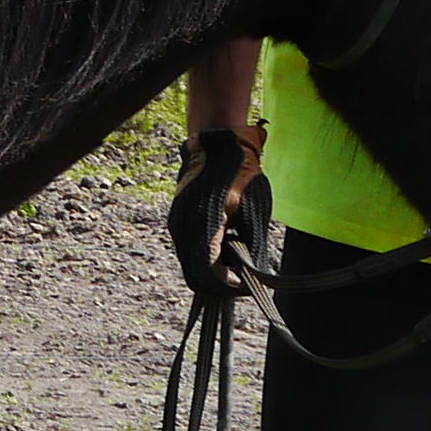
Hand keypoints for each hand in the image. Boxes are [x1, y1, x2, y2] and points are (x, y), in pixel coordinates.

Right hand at [168, 126, 273, 303]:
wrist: (218, 144)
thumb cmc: (241, 174)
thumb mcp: (254, 212)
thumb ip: (251, 247)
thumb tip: (251, 276)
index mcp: (202, 228)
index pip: (209, 277)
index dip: (231, 286)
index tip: (250, 283)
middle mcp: (182, 230)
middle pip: (196, 279)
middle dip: (221, 282)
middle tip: (244, 275)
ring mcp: (176, 225)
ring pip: (191, 266)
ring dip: (214, 269)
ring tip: (237, 253)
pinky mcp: (177, 220)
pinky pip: (189, 251)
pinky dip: (207, 255)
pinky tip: (226, 240)